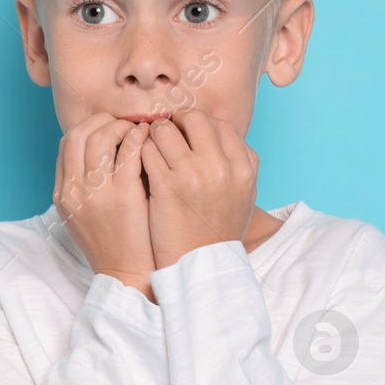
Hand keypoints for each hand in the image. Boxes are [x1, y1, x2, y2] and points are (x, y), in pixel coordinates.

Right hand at [54, 112, 156, 298]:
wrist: (127, 276)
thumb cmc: (113, 244)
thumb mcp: (84, 216)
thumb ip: (84, 185)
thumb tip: (99, 151)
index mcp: (62, 194)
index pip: (66, 143)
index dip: (88, 127)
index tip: (106, 126)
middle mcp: (75, 191)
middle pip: (80, 134)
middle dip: (103, 121)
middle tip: (123, 122)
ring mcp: (97, 193)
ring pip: (102, 138)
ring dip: (122, 127)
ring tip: (139, 130)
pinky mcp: (124, 197)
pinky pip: (129, 152)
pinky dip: (139, 139)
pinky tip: (150, 141)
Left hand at [140, 109, 257, 269]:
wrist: (199, 265)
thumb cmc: (218, 230)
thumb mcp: (244, 196)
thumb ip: (239, 163)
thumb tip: (221, 133)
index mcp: (243, 168)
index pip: (221, 126)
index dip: (201, 126)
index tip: (188, 133)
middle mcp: (221, 168)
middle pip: (196, 119)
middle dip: (177, 121)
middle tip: (166, 132)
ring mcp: (193, 175)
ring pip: (166, 130)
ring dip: (155, 134)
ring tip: (150, 145)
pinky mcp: (166, 186)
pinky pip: (148, 150)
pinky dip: (141, 151)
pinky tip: (141, 161)